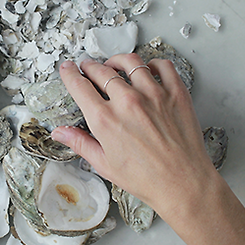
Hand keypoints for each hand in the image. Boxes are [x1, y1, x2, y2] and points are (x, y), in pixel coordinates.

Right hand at [51, 54, 219, 224]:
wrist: (182, 184)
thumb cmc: (146, 179)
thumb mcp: (105, 164)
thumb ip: (80, 143)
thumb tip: (61, 133)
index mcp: (105, 120)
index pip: (79, 86)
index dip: (70, 74)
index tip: (68, 69)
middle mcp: (127, 102)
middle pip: (102, 71)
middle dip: (90, 66)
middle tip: (89, 68)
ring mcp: (153, 94)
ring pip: (130, 62)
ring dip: (117, 61)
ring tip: (115, 65)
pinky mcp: (175, 93)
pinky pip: (162, 66)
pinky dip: (152, 64)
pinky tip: (148, 71)